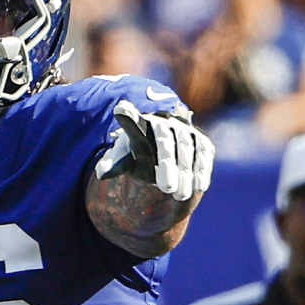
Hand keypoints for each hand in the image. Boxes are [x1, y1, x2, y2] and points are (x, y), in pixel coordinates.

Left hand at [95, 100, 214, 201]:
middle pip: (165, 143)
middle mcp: (164, 122)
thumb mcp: (124, 160)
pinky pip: (204, 152)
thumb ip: (114, 165)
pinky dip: (203, 168)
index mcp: (141, 125)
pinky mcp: (201, 139)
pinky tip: (199, 186)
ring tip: (181, 195)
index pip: (133, 123)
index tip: (120, 109)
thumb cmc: (139, 156)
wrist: (164, 152)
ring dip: (186, 172)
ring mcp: (185, 129)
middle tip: (166, 189)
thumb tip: (101, 173)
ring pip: (187, 148)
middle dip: (168, 166)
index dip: (128, 117)